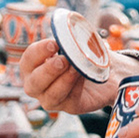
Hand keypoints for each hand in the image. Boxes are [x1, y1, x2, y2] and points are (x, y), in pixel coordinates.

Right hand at [19, 37, 138, 114]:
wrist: (110, 71)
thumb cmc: (86, 54)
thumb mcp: (79, 42)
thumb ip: (73, 37)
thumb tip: (74, 30)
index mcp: (34, 66)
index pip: (28, 60)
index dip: (38, 52)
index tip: (54, 44)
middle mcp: (37, 85)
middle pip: (33, 83)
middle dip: (48, 71)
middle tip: (63, 60)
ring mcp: (51, 99)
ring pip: (49, 96)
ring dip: (63, 80)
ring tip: (75, 68)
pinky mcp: (69, 107)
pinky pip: (69, 100)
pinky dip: (75, 87)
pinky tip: (82, 76)